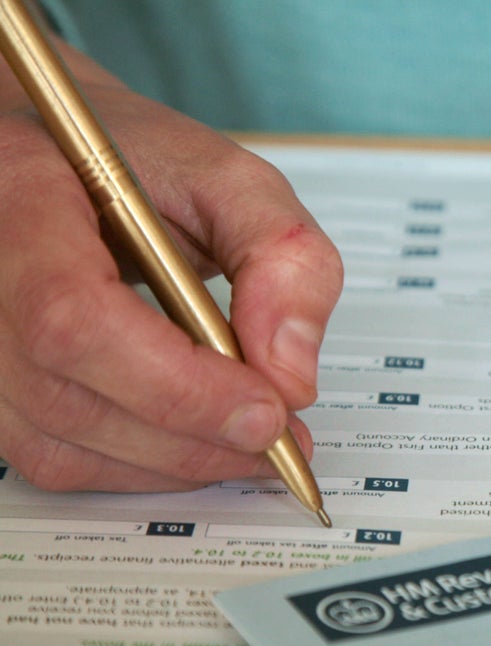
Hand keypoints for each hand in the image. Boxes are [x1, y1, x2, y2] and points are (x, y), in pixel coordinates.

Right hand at [0, 50, 341, 490]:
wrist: (59, 159)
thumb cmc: (132, 163)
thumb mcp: (229, 177)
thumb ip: (281, 254)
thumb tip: (291, 374)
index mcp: (20, 198)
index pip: (73, 316)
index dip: (175, 383)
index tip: (266, 408)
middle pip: (65, 395)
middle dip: (193, 435)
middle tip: (280, 437)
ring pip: (58, 445)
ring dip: (176, 462)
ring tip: (252, 441)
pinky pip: (54, 459)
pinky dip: (141, 466)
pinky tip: (197, 440)